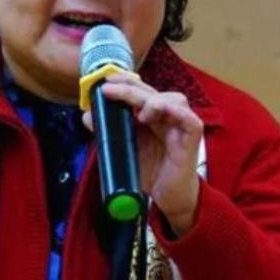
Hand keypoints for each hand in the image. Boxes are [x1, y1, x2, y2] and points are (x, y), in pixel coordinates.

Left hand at [82, 72, 202, 234]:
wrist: (169, 197)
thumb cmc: (151, 172)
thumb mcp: (123, 151)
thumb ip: (107, 133)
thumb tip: (87, 116)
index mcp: (152, 116)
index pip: (140, 91)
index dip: (125, 83)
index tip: (106, 81)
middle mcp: (167, 117)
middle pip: (153, 92)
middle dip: (131, 88)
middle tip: (110, 90)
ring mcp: (181, 126)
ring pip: (174, 99)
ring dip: (153, 100)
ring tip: (138, 113)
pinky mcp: (192, 138)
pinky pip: (189, 119)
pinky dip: (174, 112)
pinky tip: (156, 115)